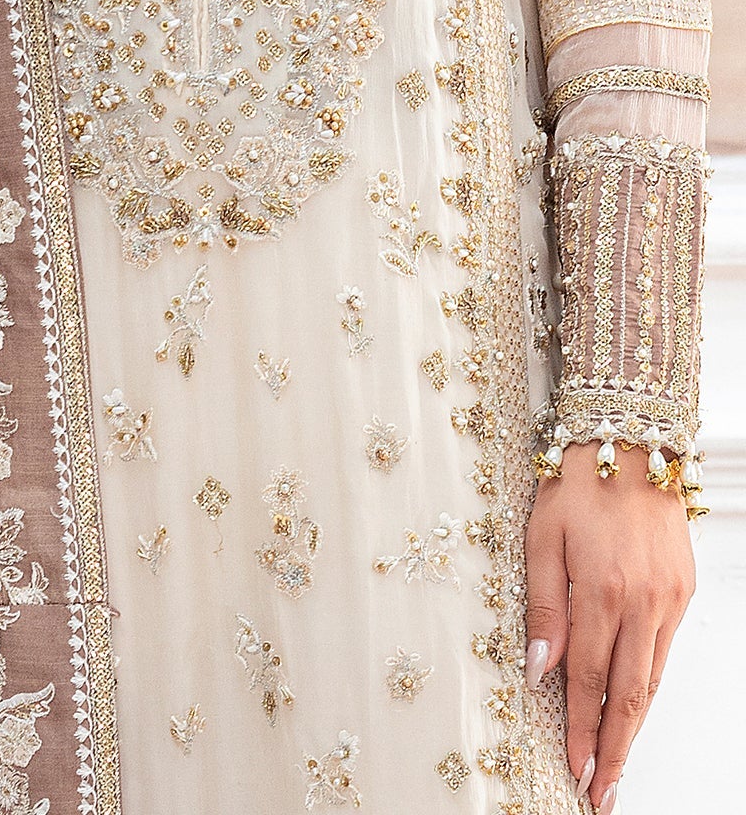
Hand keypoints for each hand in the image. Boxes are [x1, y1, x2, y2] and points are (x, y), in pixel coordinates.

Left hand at [524, 437, 695, 811]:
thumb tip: (538, 669)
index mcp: (602, 590)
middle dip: (613, 749)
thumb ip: (544, 608)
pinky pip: (665, 651)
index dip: (582, 730)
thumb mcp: (541, 536)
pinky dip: (649, 685)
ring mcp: (668, 599)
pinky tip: (635, 705)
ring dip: (634, 726)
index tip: (574, 768)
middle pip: (628, 695)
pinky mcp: (683, 591)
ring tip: (616, 763)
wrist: (631, 441)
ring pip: (651, 679)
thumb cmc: (577, 482)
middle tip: (600, 791)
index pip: (589, 680)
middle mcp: (643, 602)